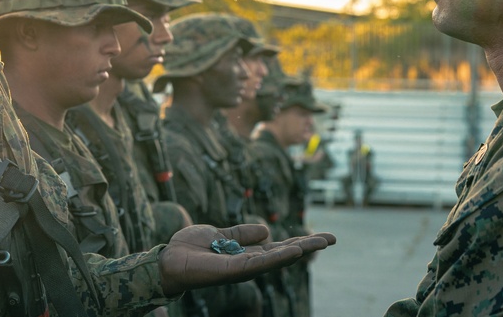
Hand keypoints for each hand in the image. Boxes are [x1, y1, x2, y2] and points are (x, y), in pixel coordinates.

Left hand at [158, 223, 334, 295]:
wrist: (169, 259)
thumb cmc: (191, 248)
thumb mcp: (220, 233)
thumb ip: (241, 232)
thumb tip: (266, 230)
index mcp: (246, 253)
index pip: (278, 247)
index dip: (299, 241)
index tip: (322, 236)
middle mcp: (249, 263)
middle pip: (284, 254)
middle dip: (308, 246)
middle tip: (332, 238)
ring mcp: (243, 268)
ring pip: (277, 259)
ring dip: (300, 250)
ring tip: (321, 242)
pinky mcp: (233, 271)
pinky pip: (258, 264)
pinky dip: (277, 258)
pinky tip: (293, 251)